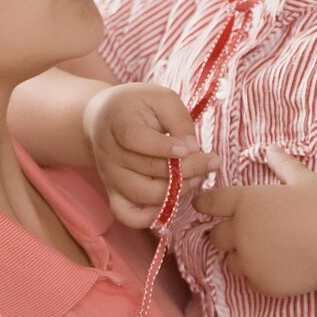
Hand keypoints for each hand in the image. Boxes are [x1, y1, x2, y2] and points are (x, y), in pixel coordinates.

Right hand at [83, 83, 220, 227]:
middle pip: (147, 169)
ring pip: (143, 194)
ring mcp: (110, 176)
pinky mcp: (113, 193)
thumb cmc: (139, 105)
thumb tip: (193, 150)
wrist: (105, 117)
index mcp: (118, 123)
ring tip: (196, 178)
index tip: (193, 148)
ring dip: (176, 190)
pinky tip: (171, 202)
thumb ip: (179, 121)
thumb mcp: (162, 99)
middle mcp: (110, 153)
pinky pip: (127, 215)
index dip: (165, 147)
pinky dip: (149, 217)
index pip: (136, 139)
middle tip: (211, 162)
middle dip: (186, 169)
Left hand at [194, 145, 316, 296]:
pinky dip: (256, 272)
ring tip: (263, 249)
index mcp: (246, 202)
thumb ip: (282, 163)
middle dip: (226, 232)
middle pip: (215, 235)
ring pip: (229, 259)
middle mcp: (241, 231)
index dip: (205, 203)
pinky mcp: (260, 283)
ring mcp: (249, 260)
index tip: (206, 204)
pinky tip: (277, 264)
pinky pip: (248, 278)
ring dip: (239, 254)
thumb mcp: (304, 179)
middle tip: (246, 230)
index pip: (208, 202)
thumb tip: (270, 148)